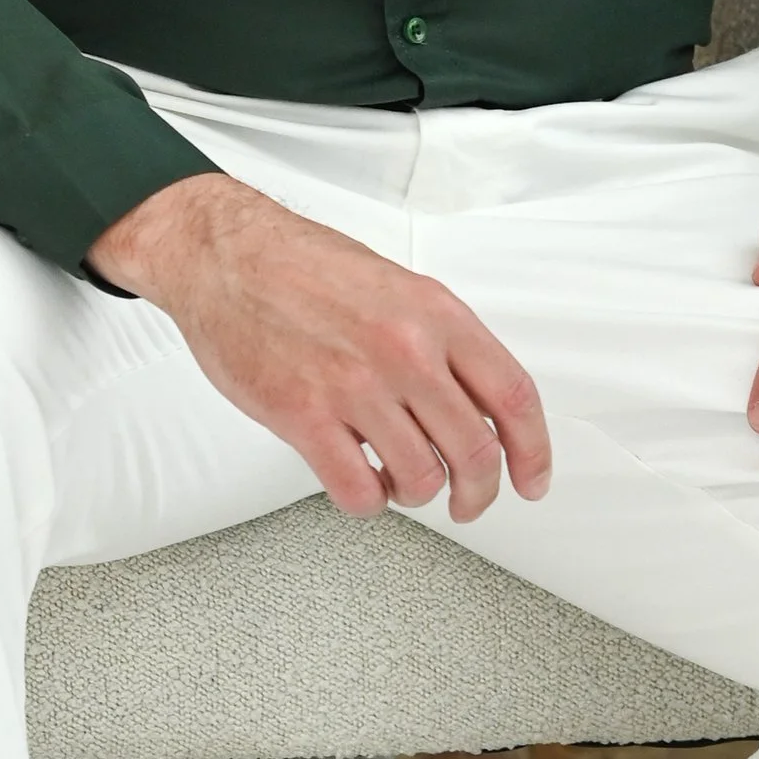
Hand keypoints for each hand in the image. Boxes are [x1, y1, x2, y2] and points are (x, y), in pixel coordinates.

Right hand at [88, 171, 551, 523]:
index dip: (533, 452)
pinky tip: (361, 481)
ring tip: (399, 479)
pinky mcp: (304, 416)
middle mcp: (405, 350)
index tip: (530, 480)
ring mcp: (355, 386)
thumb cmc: (305, 266)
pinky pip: (359, 491)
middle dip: (478, 492)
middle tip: (469, 502)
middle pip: (475, 451)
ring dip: (417, 494)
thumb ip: (443, 342)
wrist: (226, 255)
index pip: (514, 397)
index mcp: (437, 314)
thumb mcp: (399, 287)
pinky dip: (369, 501)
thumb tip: (479, 404)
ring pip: (421, 480)